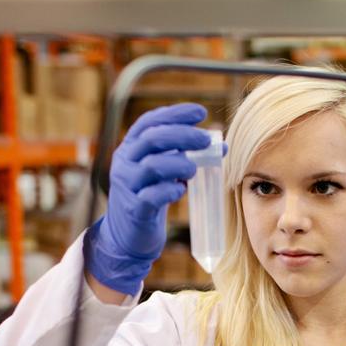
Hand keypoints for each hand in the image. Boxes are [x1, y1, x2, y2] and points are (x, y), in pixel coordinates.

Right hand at [84, 103, 211, 294]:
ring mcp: (127, 186)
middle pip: (152, 139)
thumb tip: (220, 145)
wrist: (128, 234)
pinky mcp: (134, 210)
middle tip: (206, 139)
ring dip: (179, 163)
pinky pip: (152, 196)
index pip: (149, 122)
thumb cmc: (150, 195)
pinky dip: (170, 190)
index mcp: (130, 147)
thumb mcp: (163, 171)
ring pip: (151, 166)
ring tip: (193, 169)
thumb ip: (184, 155)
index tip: (201, 112)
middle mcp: (125, 162)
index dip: (175, 114)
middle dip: (182, 135)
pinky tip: (180, 190)